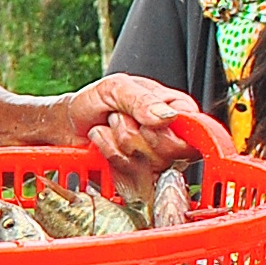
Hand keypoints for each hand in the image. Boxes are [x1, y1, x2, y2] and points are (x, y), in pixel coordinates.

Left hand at [64, 74, 198, 174]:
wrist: (69, 123)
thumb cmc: (95, 101)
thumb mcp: (116, 88)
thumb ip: (142, 100)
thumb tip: (167, 116)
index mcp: (177, 110)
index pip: (196, 131)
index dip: (170, 133)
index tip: (148, 125)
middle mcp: (172, 137)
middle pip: (171, 152)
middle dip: (135, 134)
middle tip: (119, 117)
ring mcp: (156, 160)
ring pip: (148, 164)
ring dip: (118, 143)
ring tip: (110, 127)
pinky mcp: (139, 177)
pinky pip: (131, 176)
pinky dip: (111, 157)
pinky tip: (105, 144)